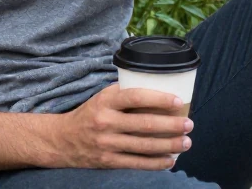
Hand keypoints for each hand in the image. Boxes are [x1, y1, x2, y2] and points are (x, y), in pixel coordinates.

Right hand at [51, 82, 192, 169]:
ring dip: (169, 145)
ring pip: (144, 146)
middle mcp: (105, 122)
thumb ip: (123, 93)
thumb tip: (156, 89)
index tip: (178, 101)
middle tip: (189, 124)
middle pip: (144, 124)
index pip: (135, 97)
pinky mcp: (108, 161)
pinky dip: (156, 163)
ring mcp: (107, 144)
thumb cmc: (88, 114)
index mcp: (104, 102)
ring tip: (186, 142)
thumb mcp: (101, 98)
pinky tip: (170, 160)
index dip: (158, 98)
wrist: (62, 140)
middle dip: (171, 125)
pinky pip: (137, 163)